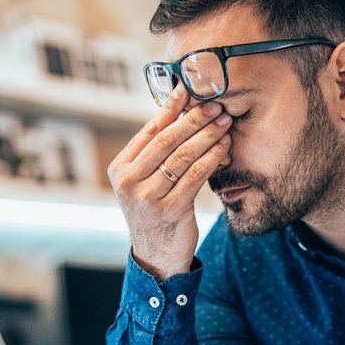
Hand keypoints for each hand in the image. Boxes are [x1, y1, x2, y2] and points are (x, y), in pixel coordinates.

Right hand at [107, 85, 232, 280]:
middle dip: (195, 118)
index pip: (149, 130)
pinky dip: (212, 158)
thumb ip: (155, 153)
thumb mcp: (145, 182)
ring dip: (208, 135)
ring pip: (184, 156)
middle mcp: (129, 181)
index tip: (189, 89)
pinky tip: (224, 147)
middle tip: (215, 104)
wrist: (157, 255)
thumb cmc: (155, 212)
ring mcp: (148, 196)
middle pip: (167, 140)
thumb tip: (179, 112)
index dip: (170, 107)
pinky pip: (196, 175)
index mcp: (120, 168)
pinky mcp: (170, 209)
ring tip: (224, 122)